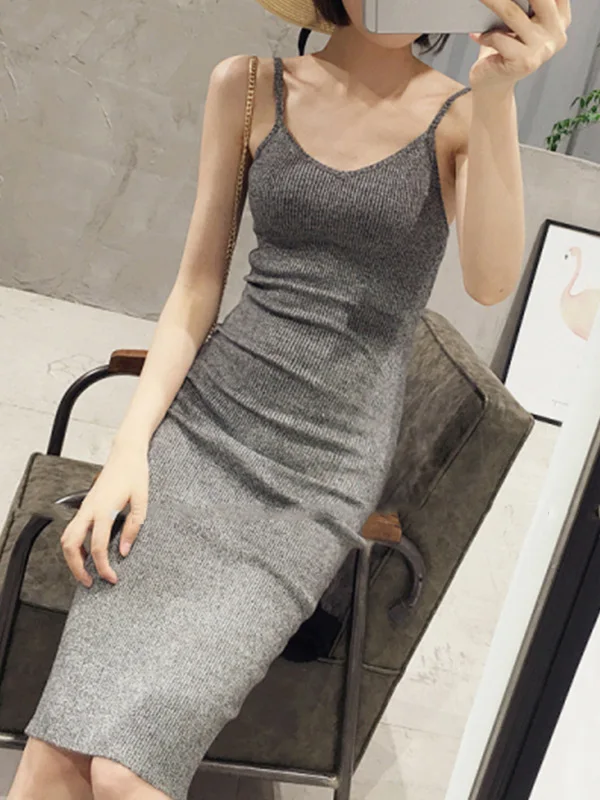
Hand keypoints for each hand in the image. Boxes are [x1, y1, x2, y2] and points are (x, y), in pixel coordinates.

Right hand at [60, 442, 148, 586]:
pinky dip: (75, 545)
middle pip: (70, 545)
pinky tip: (88, 551)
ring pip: (67, 538)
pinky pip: (72, 529)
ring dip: (72, 557)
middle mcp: (89, 509)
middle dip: (76, 568)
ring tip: (86, 571)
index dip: (103, 567)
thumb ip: (133, 527)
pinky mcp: (85, 505)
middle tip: (89, 582)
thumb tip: (124, 551)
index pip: (98, 546)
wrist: (126, 454)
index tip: (111, 578)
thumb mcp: (141, 501)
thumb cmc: (134, 473)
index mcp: (104, 509)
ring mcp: (85, 507)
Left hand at [468, 0, 570, 91]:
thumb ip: (524, 5)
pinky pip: (500, 39)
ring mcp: (542, 50)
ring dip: (492, 2)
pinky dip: (485, 36)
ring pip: (513, 15)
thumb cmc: (503, 48)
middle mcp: (556, 34)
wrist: (492, 83)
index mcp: (560, 19)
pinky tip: (476, 34)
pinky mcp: (524, 62)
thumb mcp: (518, 22)